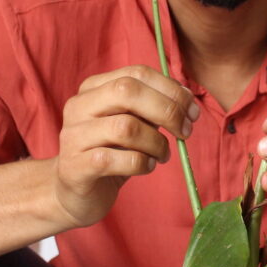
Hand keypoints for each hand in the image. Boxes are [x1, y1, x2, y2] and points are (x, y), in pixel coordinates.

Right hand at [53, 65, 199, 227]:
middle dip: (166, 110)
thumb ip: (153, 108)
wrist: (77, 193)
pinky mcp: (75, 167)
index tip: (192, 111)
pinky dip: (141, 163)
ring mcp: (74, 136)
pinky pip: (115, 160)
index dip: (171, 89)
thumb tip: (186, 100)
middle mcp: (79, 106)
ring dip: (156, 142)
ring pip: (125, 127)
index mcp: (94, 88)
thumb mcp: (133, 123)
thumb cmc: (111, 153)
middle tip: (185, 131)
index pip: (137, 73)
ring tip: (163, 155)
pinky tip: (147, 166)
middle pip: (127, 91)